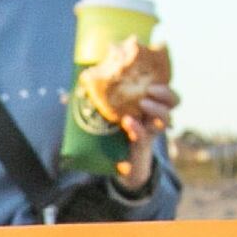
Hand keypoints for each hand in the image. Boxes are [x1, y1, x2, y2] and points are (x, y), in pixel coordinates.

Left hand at [79, 40, 178, 182]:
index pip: (165, 86)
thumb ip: (90, 101)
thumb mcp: (103, 113)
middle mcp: (154, 116)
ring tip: (142, 104)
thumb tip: (62, 97)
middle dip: (165, 93)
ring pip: (166, 119)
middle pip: (174, 101)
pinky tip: (128, 122)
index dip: (164, 76)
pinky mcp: (142, 146)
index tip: (153, 71)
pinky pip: (145, 137)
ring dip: (157, 109)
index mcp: (148, 101)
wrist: (120, 165)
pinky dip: (137, 129)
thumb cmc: (112, 134)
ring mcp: (151, 131)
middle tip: (150, 90)